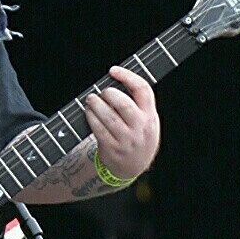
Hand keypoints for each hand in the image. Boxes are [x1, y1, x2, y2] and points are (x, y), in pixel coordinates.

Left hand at [84, 65, 159, 181]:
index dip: (127, 76)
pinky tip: (88, 112)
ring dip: (96, 104)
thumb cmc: (138, 138)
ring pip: (108, 116)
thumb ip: (138, 104)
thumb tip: (116, 81)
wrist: (132, 168)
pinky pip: (98, 129)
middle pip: (123, 103)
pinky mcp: (112, 148)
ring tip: (91, 100)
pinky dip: (91, 117)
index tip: (113, 70)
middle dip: (108, 93)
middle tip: (102, 92)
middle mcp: (140, 128)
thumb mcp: (148, 122)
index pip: (143, 89)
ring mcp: (126, 140)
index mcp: (151, 116)